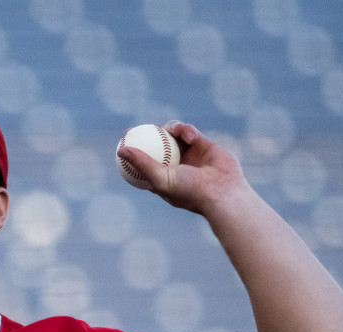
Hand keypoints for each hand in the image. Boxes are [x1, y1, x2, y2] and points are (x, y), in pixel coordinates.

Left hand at [116, 121, 247, 215]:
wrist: (222, 192)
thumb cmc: (189, 191)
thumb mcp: (160, 178)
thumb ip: (141, 164)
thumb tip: (121, 150)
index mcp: (163, 178)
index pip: (144, 162)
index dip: (133, 151)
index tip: (124, 140)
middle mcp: (175, 166)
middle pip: (157, 146)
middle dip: (146, 135)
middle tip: (136, 128)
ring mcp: (190, 155)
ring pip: (174, 136)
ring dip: (171, 129)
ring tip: (169, 128)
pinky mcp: (204, 146)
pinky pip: (191, 133)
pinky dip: (188, 131)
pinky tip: (188, 134)